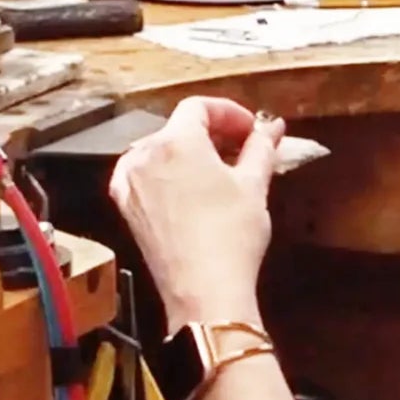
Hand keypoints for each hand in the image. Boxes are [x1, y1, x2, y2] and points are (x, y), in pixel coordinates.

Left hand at [108, 96, 285, 328]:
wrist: (204, 292)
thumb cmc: (231, 235)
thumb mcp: (254, 185)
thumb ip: (261, 147)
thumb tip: (273, 127)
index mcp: (175, 142)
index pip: (198, 107)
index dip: (229, 112)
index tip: (251, 129)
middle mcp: (144, 156)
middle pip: (178, 127)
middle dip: (212, 133)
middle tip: (243, 149)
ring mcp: (130, 183)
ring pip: (161, 151)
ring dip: (190, 153)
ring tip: (221, 171)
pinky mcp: (127, 208)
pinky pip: (147, 175)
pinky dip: (170, 174)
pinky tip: (193, 191)